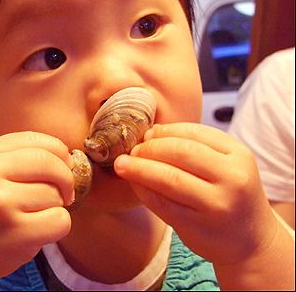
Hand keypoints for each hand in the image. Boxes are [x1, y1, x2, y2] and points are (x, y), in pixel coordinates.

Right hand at [0, 132, 73, 287]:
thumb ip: (20, 156)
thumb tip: (69, 157)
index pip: (36, 139)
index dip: (58, 152)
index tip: (64, 166)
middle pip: (50, 163)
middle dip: (66, 178)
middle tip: (64, 192)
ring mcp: (1, 203)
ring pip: (56, 194)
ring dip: (56, 206)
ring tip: (34, 214)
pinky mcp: (15, 232)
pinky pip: (60, 220)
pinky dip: (57, 226)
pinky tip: (38, 230)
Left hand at [114, 123, 278, 265]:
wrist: (251, 241)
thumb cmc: (230, 194)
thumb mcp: (226, 164)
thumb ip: (194, 146)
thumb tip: (151, 131)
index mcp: (239, 156)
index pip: (195, 133)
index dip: (165, 131)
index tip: (147, 134)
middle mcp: (232, 179)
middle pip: (180, 153)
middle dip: (150, 148)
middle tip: (133, 150)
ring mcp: (215, 205)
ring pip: (168, 179)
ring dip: (139, 168)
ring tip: (122, 164)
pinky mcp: (197, 227)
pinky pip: (161, 203)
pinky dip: (142, 190)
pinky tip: (133, 183)